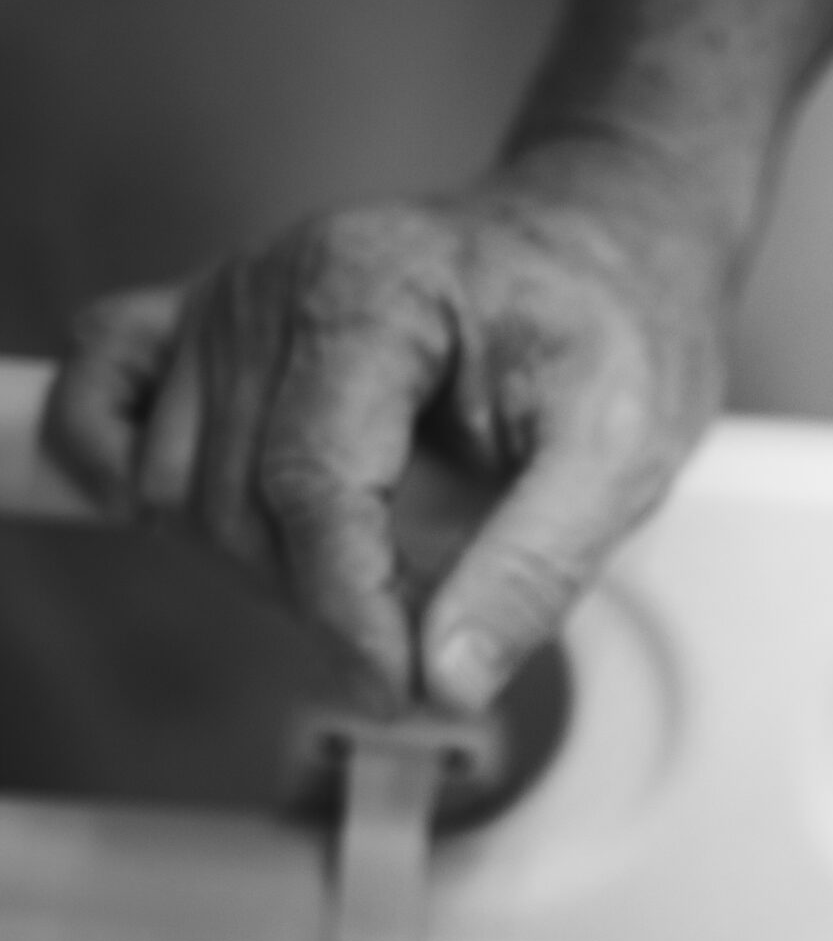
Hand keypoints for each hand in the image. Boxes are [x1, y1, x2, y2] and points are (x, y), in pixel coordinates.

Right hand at [41, 141, 731, 710]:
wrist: (604, 251)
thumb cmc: (615, 329)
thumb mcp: (622, 451)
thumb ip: (536, 567)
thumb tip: (451, 679)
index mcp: (374, 289)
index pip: (313, 486)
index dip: (352, 612)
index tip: (406, 689)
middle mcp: (275, 282)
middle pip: (237, 500)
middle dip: (325, 600)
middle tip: (425, 640)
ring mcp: (227, 300)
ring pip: (174, 485)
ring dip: (261, 567)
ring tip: (379, 580)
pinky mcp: (204, 324)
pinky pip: (103, 401)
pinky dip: (130, 479)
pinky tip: (219, 533)